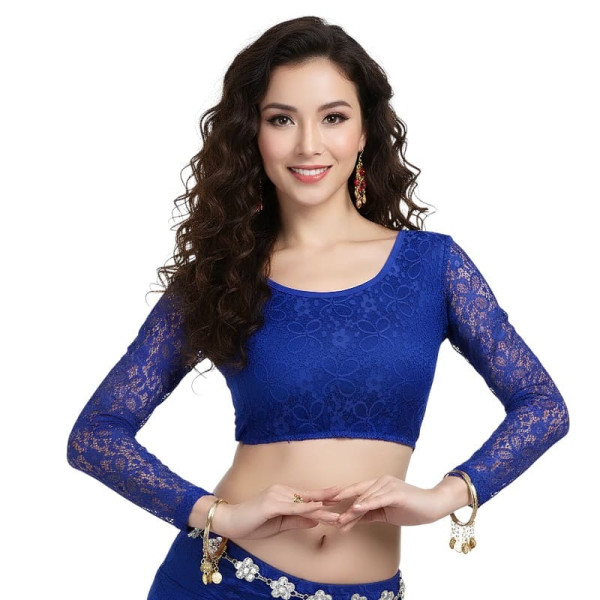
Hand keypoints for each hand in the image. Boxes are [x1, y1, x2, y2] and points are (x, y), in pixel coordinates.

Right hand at [213, 483, 342, 539]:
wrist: (230, 521)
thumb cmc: (252, 523)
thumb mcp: (279, 524)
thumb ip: (298, 521)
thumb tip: (317, 520)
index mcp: (285, 494)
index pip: (309, 497)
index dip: (326, 497)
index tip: (343, 498)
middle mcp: (283, 491)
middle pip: (311, 497)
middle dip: (330, 499)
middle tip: (349, 497)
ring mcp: (277, 495)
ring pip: (305, 503)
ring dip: (323, 509)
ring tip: (339, 515)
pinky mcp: (271, 503)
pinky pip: (293, 508)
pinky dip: (307, 510)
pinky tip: (318, 511)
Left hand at [330, 475, 442, 532]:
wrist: (434, 506)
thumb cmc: (411, 509)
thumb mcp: (386, 513)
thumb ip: (370, 514)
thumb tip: (352, 519)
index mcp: (378, 484)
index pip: (355, 491)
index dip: (340, 497)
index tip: (325, 504)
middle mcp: (381, 481)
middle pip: (356, 494)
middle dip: (341, 505)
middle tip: (326, 513)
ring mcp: (388, 485)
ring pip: (364, 498)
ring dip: (351, 511)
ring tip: (339, 520)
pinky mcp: (395, 492)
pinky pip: (377, 499)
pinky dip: (365, 504)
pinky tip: (355, 509)